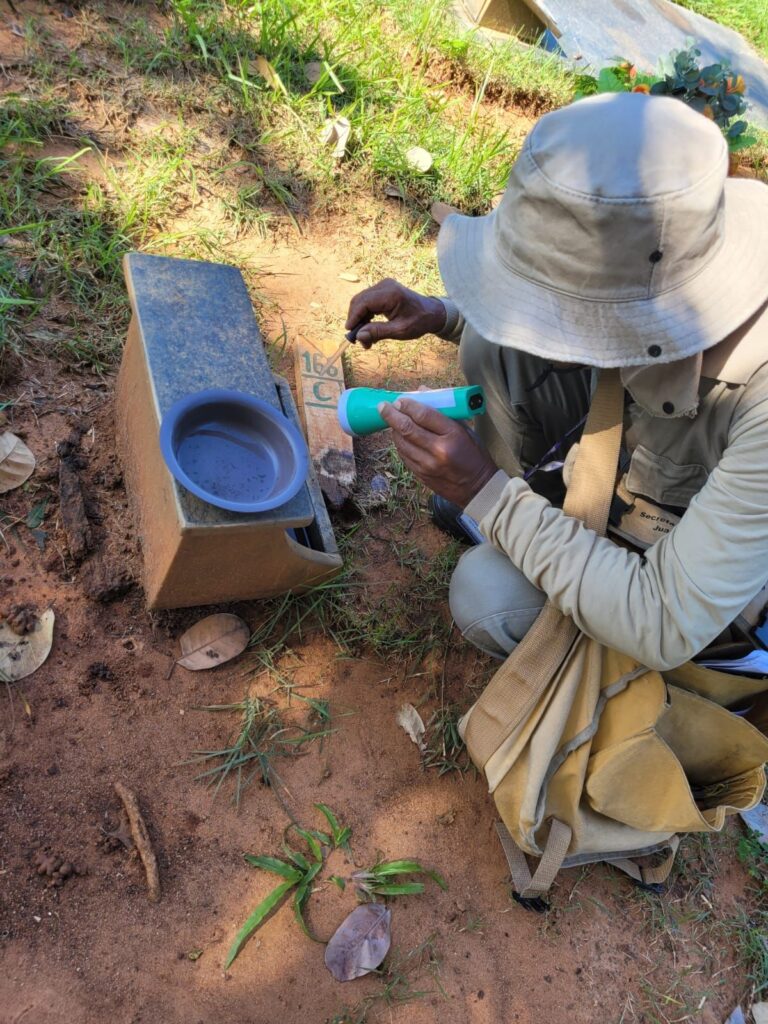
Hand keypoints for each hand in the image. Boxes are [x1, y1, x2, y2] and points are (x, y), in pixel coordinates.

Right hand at [345, 278, 445, 347]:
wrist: (431, 312)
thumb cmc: (419, 322)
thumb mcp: (400, 331)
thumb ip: (378, 332)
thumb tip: (359, 336)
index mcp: (391, 294)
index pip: (363, 303)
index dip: (354, 317)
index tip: (350, 332)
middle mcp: (385, 286)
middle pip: (359, 301)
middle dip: (356, 320)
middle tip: (359, 340)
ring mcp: (383, 286)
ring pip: (361, 301)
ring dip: (359, 319)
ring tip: (366, 338)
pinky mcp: (382, 289)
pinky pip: (367, 301)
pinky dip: (365, 315)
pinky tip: (369, 328)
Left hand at [379, 397, 496, 506]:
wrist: (477, 488)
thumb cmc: (473, 455)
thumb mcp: (465, 430)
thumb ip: (444, 412)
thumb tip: (421, 392)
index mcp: (452, 435)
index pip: (424, 415)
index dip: (408, 405)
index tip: (400, 400)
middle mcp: (437, 450)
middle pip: (407, 428)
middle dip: (391, 415)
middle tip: (383, 406)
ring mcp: (427, 465)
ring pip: (401, 442)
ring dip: (393, 429)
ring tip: (391, 420)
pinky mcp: (420, 475)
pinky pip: (403, 455)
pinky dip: (399, 443)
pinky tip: (399, 436)